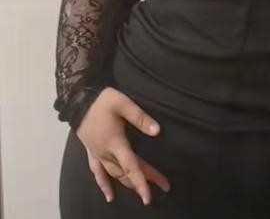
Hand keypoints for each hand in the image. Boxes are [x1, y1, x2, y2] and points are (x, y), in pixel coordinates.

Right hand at [75, 87, 170, 205]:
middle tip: (164, 186)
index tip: (149, 197)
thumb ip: (140, 118)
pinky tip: (109, 196)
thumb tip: (157, 132)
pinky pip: (97, 173)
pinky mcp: (91, 152)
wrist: (79, 99)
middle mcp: (106, 153)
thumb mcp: (124, 104)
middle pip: (127, 171)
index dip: (141, 181)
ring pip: (115, 174)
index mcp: (116, 143)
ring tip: (142, 190)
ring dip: (129, 183)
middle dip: (144, 181)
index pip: (131, 166)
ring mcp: (98, 154)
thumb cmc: (103, 101)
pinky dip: (104, 185)